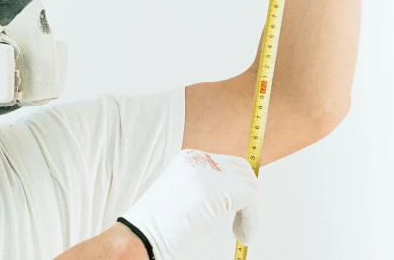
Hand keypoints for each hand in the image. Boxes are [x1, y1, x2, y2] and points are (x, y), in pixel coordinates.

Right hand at [121, 149, 260, 259]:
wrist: (141, 235)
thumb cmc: (160, 224)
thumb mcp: (185, 194)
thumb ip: (207, 186)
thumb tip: (237, 193)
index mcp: (190, 159)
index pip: (230, 164)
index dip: (241, 188)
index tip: (237, 212)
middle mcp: (199, 160)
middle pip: (244, 171)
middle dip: (250, 198)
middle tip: (242, 223)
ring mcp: (208, 174)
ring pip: (251, 187)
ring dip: (251, 213)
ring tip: (240, 232)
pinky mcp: (216, 191)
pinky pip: (252, 202)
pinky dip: (252, 221)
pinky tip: (241, 235)